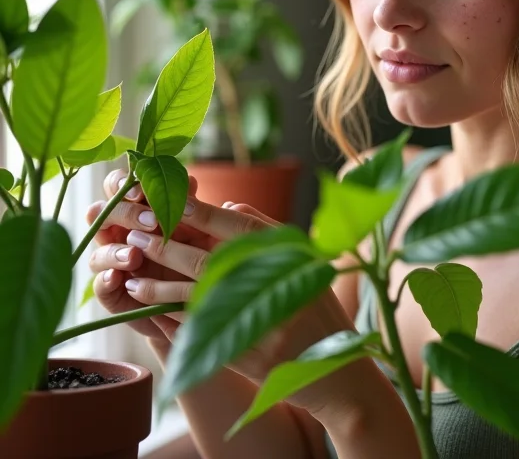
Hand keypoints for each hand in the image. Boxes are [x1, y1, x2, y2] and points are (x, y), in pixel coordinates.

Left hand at [87, 170, 355, 413]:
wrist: (337, 367)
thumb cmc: (316, 306)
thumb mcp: (303, 259)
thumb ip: (264, 230)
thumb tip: (224, 206)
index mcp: (291, 254)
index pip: (235, 226)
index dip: (198, 212)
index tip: (166, 200)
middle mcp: (276, 285)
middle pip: (206, 259)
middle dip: (164, 245)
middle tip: (132, 233)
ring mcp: (262, 323)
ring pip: (194, 298)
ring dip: (157, 285)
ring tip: (130, 275)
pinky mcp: (248, 357)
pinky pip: (198, 332)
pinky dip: (168, 318)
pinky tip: (148, 308)